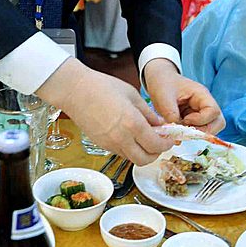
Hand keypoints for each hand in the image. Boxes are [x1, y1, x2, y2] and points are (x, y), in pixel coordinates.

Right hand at [36, 58, 174, 164]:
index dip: (166, 144)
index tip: (170, 139)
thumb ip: (148, 113)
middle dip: (156, 153)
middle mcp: (121, 138)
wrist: (75, 90)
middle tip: (160, 142)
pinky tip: (131, 136)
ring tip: (146, 138)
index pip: (156, 144)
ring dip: (143, 153)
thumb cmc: (102, 86)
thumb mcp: (132, 95)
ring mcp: (110, 144)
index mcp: (132, 123)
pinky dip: (130, 150)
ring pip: (132, 159)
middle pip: (145, 160)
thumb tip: (160, 124)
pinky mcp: (101, 145)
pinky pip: (121, 153)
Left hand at [144, 58, 224, 133]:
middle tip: (186, 130)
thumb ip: (171, 116)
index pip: (213, 111)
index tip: (185, 120)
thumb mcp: (164, 98)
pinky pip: (200, 131)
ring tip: (181, 129)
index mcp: (201, 94)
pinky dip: (190, 134)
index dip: (201, 120)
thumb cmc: (162, 84)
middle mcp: (205, 104)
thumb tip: (178, 135)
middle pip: (219, 122)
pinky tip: (178, 128)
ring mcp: (201, 112)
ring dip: (197, 133)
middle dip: (204, 131)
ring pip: (211, 128)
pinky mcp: (194, 120)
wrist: (158, 80)